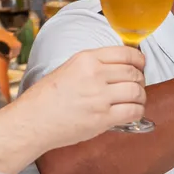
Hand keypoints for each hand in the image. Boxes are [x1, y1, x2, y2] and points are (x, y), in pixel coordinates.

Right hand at [12, 45, 145, 145]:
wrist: (33, 120)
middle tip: (137, 86)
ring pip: (137, 92)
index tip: (140, 66)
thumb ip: (92, 65)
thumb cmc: (45, 98)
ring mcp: (100, 97)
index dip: (139, 61)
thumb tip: (117, 68)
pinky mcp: (102, 118)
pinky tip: (132, 112)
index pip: (126, 53)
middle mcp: (95, 75)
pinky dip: (138, 112)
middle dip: (140, 80)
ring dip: (141, 97)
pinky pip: (133, 111)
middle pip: (134, 73)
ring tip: (135, 101)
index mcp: (86, 59)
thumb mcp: (68, 68)